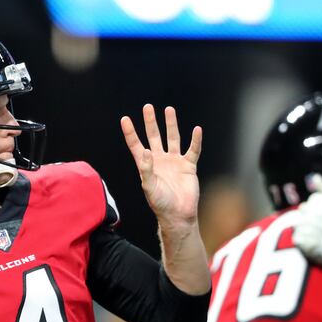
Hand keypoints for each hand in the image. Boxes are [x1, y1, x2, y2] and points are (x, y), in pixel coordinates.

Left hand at [120, 104, 202, 228]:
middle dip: (150, 122)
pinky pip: (193, 150)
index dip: (130, 132)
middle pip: (154, 136)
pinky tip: (196, 129)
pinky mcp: (188, 166)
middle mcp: (159, 160)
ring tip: (169, 110)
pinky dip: (195, 140)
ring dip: (171, 125)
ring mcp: (174, 162)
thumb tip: (146, 151)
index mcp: (146, 165)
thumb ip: (146, 169)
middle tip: (148, 107)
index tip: (125, 119)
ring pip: (172, 138)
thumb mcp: (149, 186)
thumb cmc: (160, 202)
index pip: (136, 144)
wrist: (178, 214)